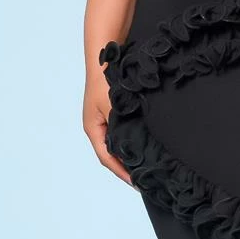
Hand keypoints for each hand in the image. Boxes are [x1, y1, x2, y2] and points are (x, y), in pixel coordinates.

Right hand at [83, 66, 137, 187]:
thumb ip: (121, 127)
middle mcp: (97, 127)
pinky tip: (144, 147)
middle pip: (111, 155)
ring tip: (146, 168)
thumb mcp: (114, 106)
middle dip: (126, 168)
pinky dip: (132, 143)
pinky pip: (122, 134)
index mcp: (93, 129)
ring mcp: (104, 120)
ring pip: (117, 145)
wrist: (106, 55)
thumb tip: (134, 147)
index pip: (107, 158)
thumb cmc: (107, 79)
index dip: (122, 172)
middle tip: (145, 180)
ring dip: (129, 157)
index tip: (137, 183)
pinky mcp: (113, 113)